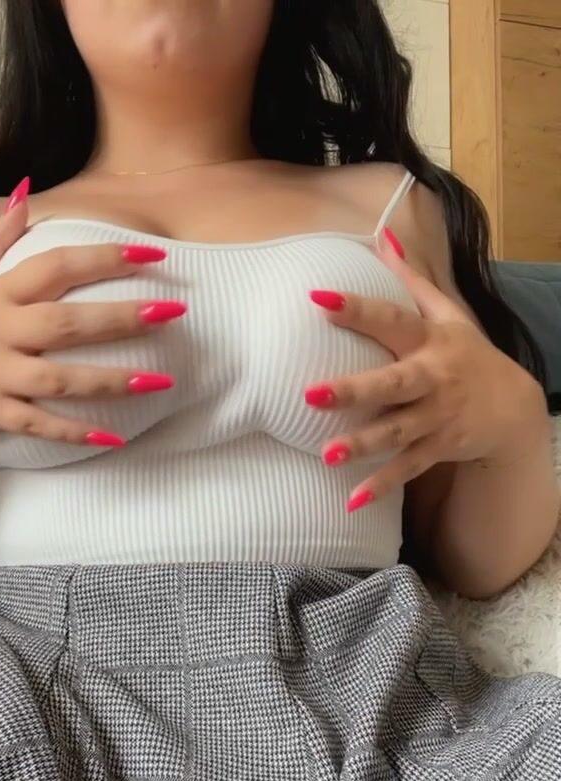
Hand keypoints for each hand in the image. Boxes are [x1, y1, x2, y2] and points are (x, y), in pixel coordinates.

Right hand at [0, 196, 185, 447]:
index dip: (103, 258)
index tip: (152, 256)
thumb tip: (26, 190)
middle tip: (172, 312)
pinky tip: (113, 437)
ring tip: (160, 381)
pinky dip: (73, 432)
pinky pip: (39, 425)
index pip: (55, 267)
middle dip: (120, 317)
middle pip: (66, 323)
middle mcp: (1, 333)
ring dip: (110, 380)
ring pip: (59, 379)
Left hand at [305, 230, 548, 512]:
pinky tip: (352, 501)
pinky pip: (407, 468)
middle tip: (311, 393)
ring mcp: (436, 416)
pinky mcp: (439, 447)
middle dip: (353, 389)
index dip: (356, 309)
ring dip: (363, 444)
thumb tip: (383, 236)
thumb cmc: (468, 356)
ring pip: (396, 431)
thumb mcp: (447, 314)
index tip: (317, 300)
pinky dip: (382, 485)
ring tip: (327, 454)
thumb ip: (411, 280)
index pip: (389, 318)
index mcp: (429, 340)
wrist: (514, 409)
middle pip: (391, 382)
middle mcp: (432, 377)